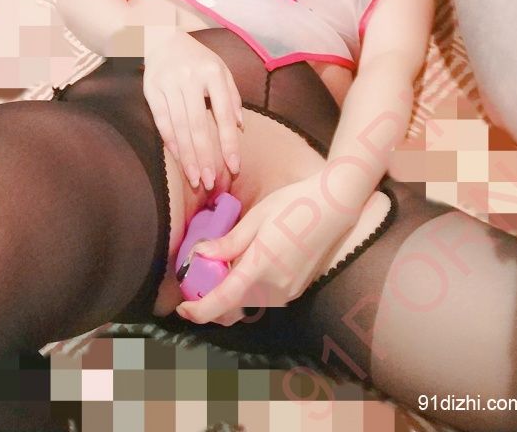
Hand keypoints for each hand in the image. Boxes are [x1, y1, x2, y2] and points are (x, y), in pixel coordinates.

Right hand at [142, 28, 242, 189]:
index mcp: (213, 73)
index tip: (233, 166)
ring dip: (187, 156)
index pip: (223, 113)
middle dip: (205, 156)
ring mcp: (169, 84)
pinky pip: (162, 122)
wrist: (161, 39)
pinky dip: (171, 143)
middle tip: (210, 181)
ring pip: (179, 127)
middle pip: (198, 125)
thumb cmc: (198, 60)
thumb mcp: (221, 69)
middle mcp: (190, 78)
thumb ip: (232, 96)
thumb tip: (240, 126)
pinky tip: (179, 159)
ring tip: (195, 178)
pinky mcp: (151, 90)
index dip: (229, 142)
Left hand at [175, 173, 347, 325]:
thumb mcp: (257, 218)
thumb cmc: (293, 204)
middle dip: (213, 301)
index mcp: (260, 267)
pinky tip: (249, 263)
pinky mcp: (296, 289)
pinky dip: (250, 288)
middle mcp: (274, 287)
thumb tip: (200, 256)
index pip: (223, 302)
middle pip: (233, 308)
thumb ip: (229, 242)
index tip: (182, 308)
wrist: (334, 207)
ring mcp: (288, 291)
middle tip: (202, 279)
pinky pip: (265, 296)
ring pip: (249, 303)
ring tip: (226, 265)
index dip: (199, 311)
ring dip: (232, 294)